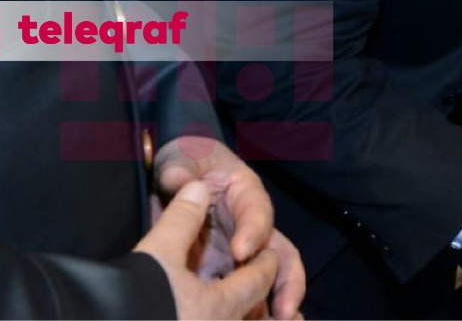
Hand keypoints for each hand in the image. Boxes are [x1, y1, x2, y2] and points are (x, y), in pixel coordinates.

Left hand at [152, 136, 305, 318]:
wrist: (174, 177)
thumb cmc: (185, 161)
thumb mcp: (181, 157)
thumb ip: (181, 168)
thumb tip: (178, 180)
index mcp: (246, 194)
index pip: (258, 212)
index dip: (254, 231)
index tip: (241, 252)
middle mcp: (252, 227)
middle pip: (280, 254)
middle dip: (286, 282)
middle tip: (283, 309)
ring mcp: (241, 253)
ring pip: (270, 281)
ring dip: (277, 304)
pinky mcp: (226, 274)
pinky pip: (245, 298)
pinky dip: (252, 315)